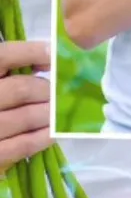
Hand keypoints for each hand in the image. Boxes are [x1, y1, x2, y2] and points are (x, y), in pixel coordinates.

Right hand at [0, 41, 52, 172]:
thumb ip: (14, 64)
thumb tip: (48, 58)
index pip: (5, 56)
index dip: (32, 52)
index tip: (53, 54)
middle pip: (22, 89)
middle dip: (47, 90)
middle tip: (59, 92)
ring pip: (26, 116)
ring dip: (49, 113)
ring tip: (58, 111)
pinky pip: (23, 145)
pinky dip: (42, 137)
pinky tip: (52, 133)